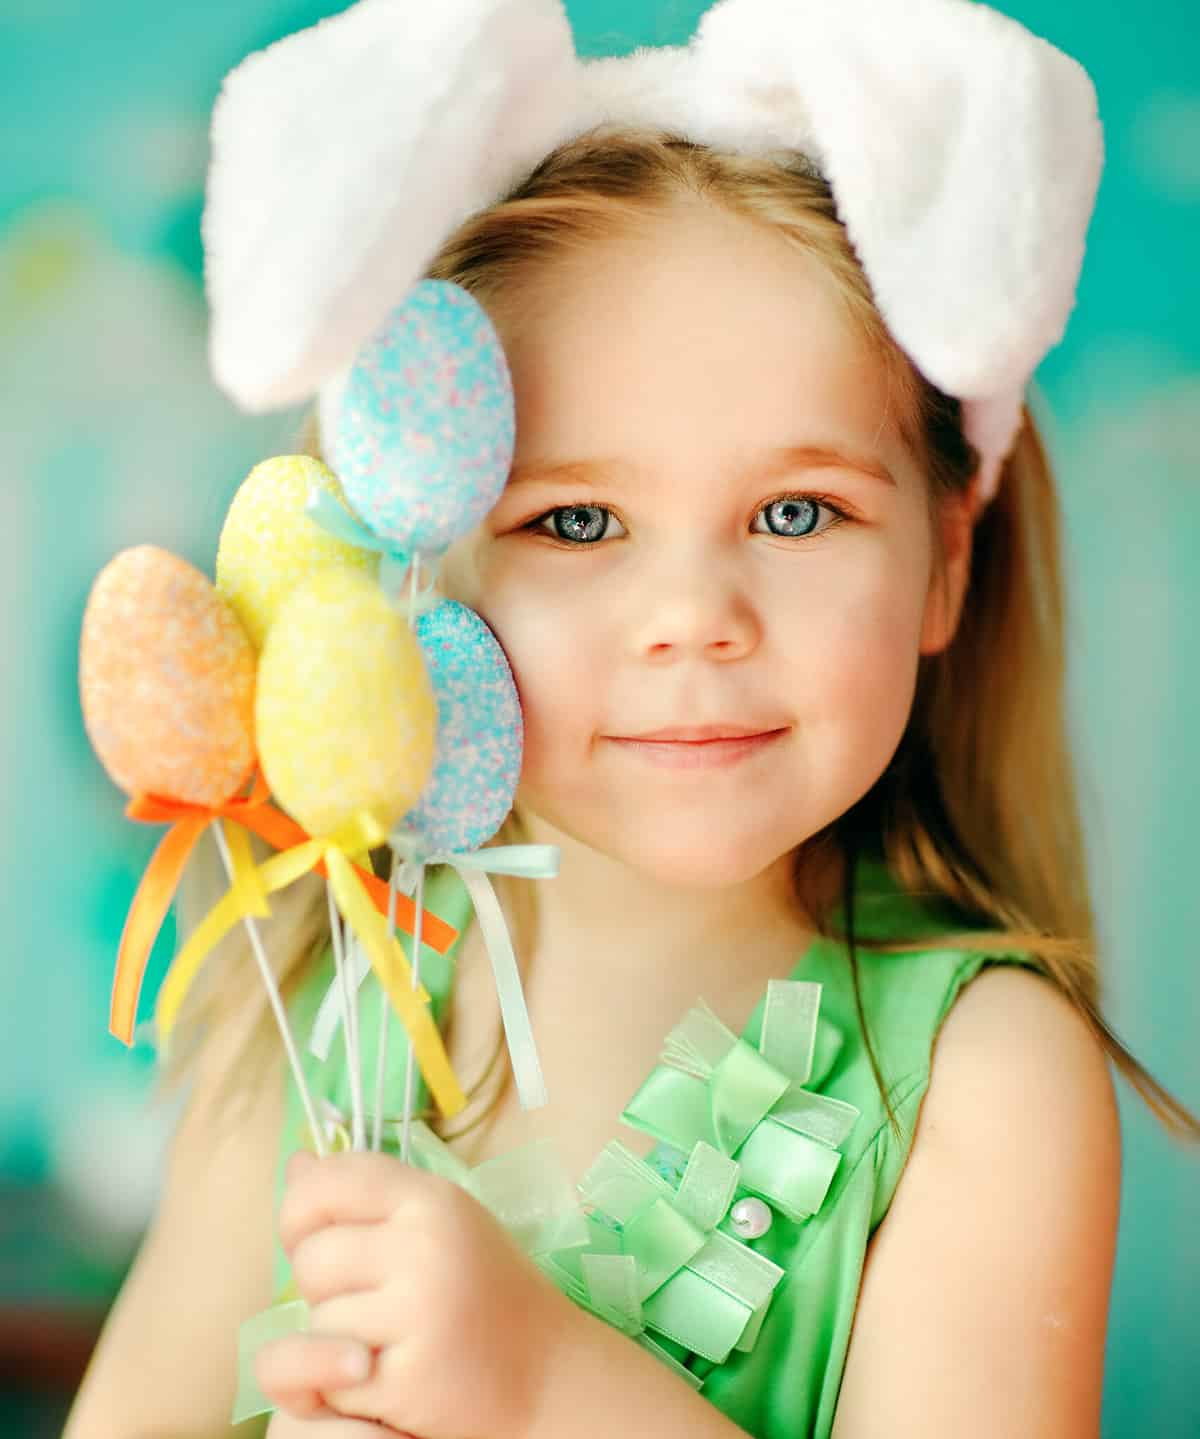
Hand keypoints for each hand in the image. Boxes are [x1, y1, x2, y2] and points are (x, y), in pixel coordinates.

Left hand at [256, 1148, 585, 1438]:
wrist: (547, 1375)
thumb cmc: (484, 1291)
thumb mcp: (436, 1222)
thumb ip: (368, 1193)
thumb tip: (296, 1164)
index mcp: (432, 1199)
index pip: (330, 1179)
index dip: (301, 1207)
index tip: (314, 1234)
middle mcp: (424, 1247)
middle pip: (312, 1258)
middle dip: (323, 1287)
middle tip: (371, 1300)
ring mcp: (416, 1313)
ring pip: (318, 1319)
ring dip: (336, 1337)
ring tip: (388, 1337)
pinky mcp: (403, 1378)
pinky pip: (329, 1375)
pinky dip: (346, 1383)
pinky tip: (389, 1373)